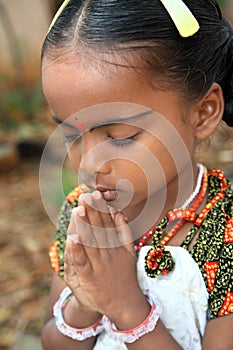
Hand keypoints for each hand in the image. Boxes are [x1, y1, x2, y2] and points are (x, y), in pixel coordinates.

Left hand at [64, 191, 143, 320]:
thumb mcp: (129, 251)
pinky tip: (72, 239)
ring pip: (90, 243)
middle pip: (98, 230)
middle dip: (92, 212)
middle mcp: (108, 253)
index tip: (95, 194)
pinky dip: (77, 252)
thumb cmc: (125, 275)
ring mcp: (99, 265)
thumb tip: (118, 211)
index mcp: (116, 246)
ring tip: (79, 210)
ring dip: (84, 227)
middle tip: (85, 196)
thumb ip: (124, 231)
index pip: (107, 224)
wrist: (125, 303)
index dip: (100, 209)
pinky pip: (82, 263)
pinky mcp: (89, 278)